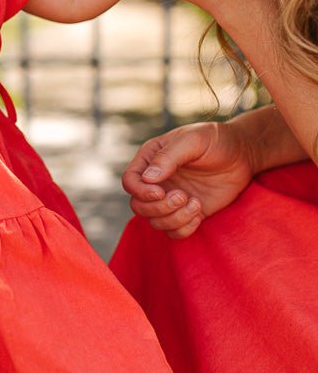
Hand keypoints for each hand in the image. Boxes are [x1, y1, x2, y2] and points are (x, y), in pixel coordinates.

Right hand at [122, 120, 255, 237]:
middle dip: (159, 207)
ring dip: (173, 218)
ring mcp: (171, 199)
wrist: (243, 154)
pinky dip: (184, 228)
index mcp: (151, 160)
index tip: (161, 191)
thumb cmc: (217, 141)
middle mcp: (157, 182)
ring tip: (195, 203)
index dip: (140, 191)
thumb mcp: (193, 140)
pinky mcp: (187, 213)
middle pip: (138, 206)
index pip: (130, 181)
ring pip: (155, 222)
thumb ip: (169, 156)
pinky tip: (198, 211)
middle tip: (182, 196)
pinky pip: (174, 232)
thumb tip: (148, 178)